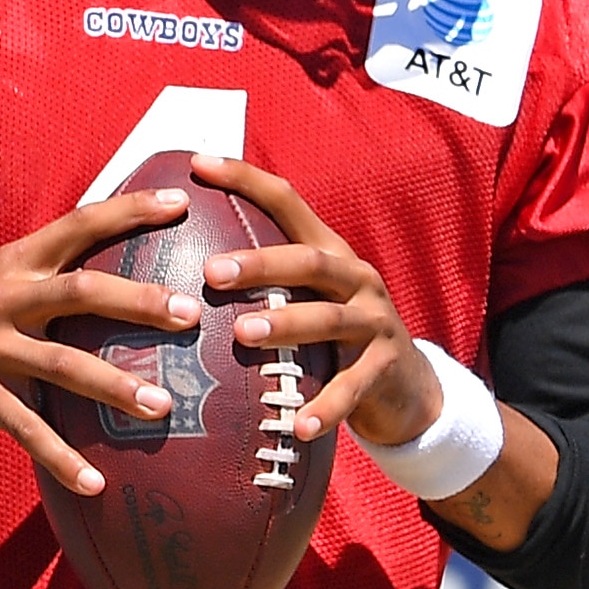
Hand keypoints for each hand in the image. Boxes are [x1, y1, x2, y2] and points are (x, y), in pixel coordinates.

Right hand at [0, 184, 216, 499]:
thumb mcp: (2, 275)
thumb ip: (55, 267)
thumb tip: (130, 250)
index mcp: (18, 261)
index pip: (79, 224)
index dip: (130, 210)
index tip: (180, 203)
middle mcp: (6, 299)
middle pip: (80, 292)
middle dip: (138, 302)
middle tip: (189, 315)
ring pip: (62, 365)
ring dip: (114, 387)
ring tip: (161, 406)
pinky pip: (28, 429)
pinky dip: (62, 458)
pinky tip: (96, 483)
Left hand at [190, 157, 440, 446]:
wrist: (408, 390)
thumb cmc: (336, 340)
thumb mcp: (309, 301)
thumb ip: (266, 282)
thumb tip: (179, 265)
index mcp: (330, 253)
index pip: (287, 202)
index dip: (245, 179)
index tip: (198, 164)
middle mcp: (356, 277)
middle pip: (308, 260)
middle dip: (260, 263)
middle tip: (211, 272)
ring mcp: (375, 321)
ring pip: (329, 318)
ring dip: (286, 325)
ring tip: (243, 335)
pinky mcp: (387, 366)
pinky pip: (352, 387)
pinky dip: (325, 406)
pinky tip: (297, 424)